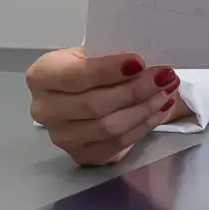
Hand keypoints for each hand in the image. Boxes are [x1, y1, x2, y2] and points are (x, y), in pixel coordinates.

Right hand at [26, 47, 186, 165]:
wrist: (74, 95)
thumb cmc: (84, 68)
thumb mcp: (87, 54)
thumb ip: (107, 57)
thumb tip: (144, 65)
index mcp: (41, 77)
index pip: (75, 76)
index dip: (108, 70)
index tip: (139, 62)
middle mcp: (44, 110)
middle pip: (94, 105)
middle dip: (135, 90)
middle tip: (164, 77)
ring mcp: (61, 137)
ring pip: (108, 127)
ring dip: (143, 110)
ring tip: (167, 92)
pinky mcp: (81, 155)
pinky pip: (117, 144)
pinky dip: (142, 127)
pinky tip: (160, 110)